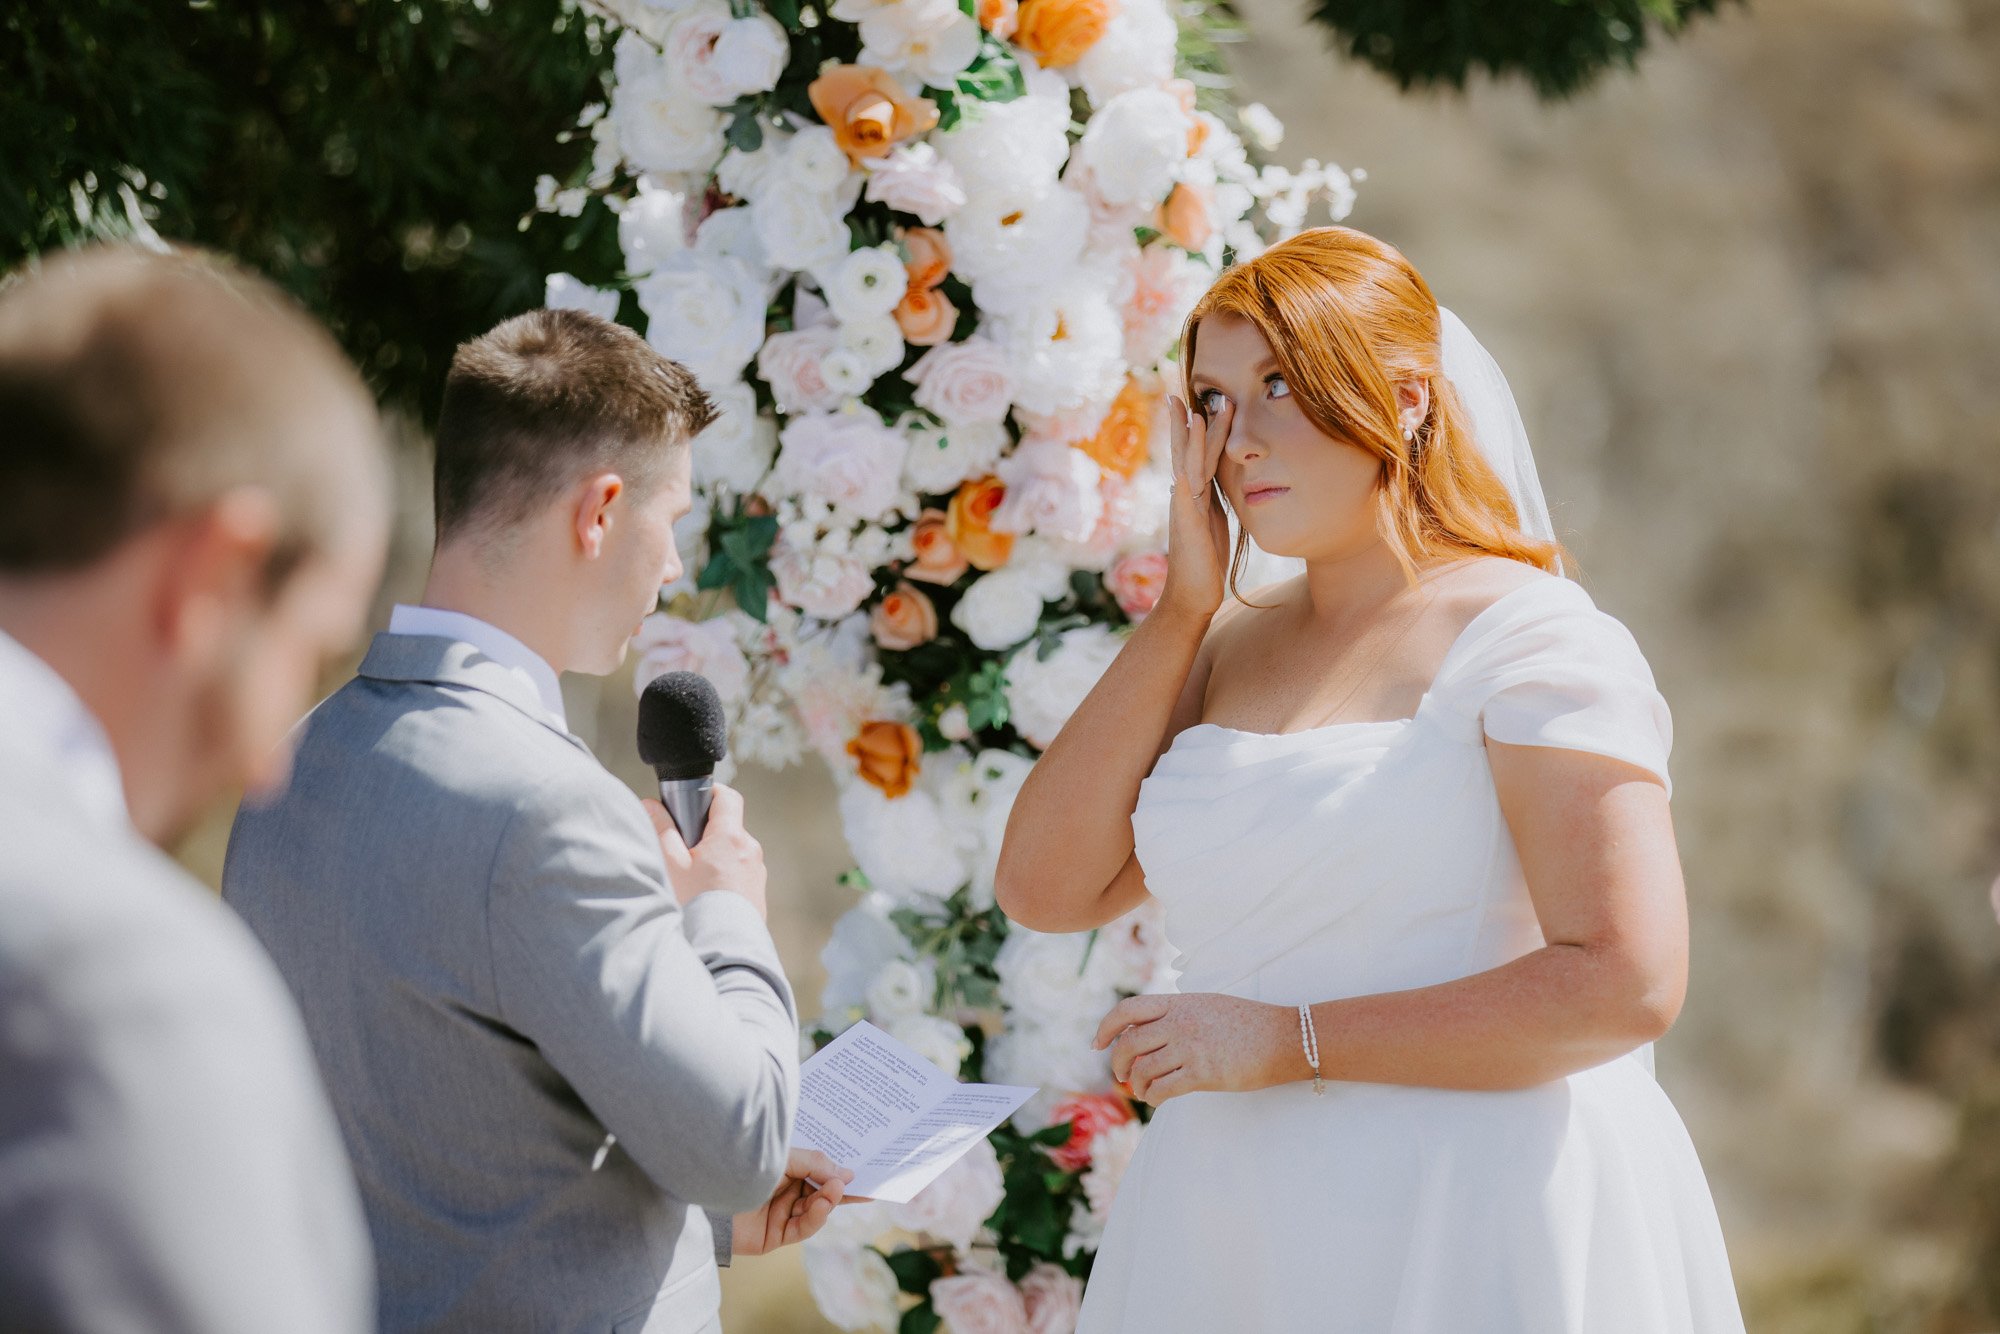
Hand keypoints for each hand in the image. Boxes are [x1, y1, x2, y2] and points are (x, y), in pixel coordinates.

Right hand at [647, 783, 766, 915]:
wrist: (722, 949)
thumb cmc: (694, 905)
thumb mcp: (670, 865)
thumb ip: (661, 830)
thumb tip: (651, 804)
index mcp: (731, 837)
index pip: (728, 797)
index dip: (710, 794)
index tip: (692, 802)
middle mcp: (750, 851)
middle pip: (727, 828)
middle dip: (705, 834)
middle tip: (682, 851)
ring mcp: (757, 874)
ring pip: (733, 854)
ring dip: (714, 859)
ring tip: (692, 882)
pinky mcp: (758, 896)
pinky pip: (739, 877)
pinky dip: (723, 880)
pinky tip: (705, 899)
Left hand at [730, 1149, 855, 1256]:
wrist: (709, 1195)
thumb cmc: (744, 1167)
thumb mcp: (784, 1158)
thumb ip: (815, 1164)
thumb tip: (845, 1174)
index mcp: (788, 1170)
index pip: (820, 1172)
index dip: (840, 1174)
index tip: (864, 1174)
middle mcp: (786, 1192)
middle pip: (821, 1193)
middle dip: (839, 1190)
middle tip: (858, 1186)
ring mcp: (782, 1214)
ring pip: (816, 1210)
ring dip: (828, 1201)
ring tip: (836, 1190)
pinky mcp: (776, 1235)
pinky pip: (803, 1228)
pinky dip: (816, 1217)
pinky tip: (822, 1205)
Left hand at [1093, 992, 1285, 1104]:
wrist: (1284, 1038)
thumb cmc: (1249, 1024)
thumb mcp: (1207, 1005)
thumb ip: (1177, 1014)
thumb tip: (1148, 1033)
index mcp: (1179, 1002)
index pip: (1127, 1010)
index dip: (1105, 1027)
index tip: (1097, 1044)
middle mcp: (1179, 1022)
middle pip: (1129, 1043)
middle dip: (1118, 1063)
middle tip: (1122, 1076)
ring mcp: (1190, 1047)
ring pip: (1142, 1070)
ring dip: (1137, 1085)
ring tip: (1144, 1090)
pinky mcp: (1203, 1073)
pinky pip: (1162, 1090)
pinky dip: (1153, 1098)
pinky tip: (1158, 1099)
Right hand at [1158, 392, 1232, 623]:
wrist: (1191, 597)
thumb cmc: (1204, 564)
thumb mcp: (1214, 525)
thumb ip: (1214, 503)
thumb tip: (1217, 486)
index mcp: (1196, 495)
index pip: (1197, 454)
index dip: (1199, 428)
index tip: (1198, 400)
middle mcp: (1186, 496)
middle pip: (1186, 450)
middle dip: (1184, 420)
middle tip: (1179, 389)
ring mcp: (1184, 506)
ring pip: (1188, 462)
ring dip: (1190, 435)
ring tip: (1191, 407)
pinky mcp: (1187, 520)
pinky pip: (1189, 485)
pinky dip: (1189, 462)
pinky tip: (1189, 447)